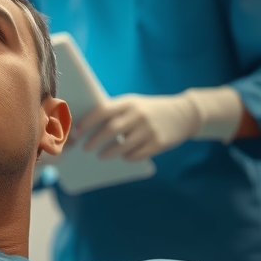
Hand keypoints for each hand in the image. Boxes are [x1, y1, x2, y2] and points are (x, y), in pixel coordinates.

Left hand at [78, 87, 244, 161]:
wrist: (183, 114)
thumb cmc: (149, 109)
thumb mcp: (134, 103)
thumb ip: (115, 111)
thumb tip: (88, 126)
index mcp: (128, 103)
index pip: (103, 111)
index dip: (87, 122)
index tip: (77, 131)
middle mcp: (138, 115)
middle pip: (110, 130)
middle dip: (95, 140)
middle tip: (85, 148)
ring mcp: (149, 130)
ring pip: (123, 145)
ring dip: (109, 152)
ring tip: (101, 156)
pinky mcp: (159, 143)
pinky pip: (138, 154)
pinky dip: (128, 157)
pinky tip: (123, 157)